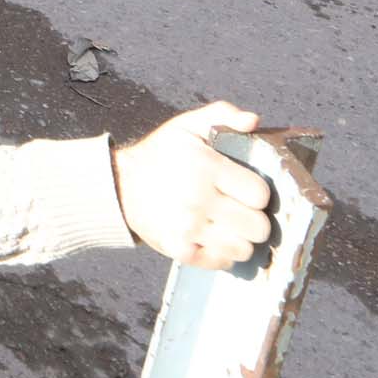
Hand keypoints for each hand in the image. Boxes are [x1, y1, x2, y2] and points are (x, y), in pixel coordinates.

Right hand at [114, 103, 272, 268]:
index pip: (259, 195)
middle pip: (258, 227)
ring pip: (244, 248)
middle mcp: (197, 200)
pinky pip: (221, 262)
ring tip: (227, 224)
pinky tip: (214, 238)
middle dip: (253, 218)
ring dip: (240, 237)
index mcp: (205, 167)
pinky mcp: (179, 250)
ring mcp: (188, 229)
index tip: (243, 189)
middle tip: (239, 209)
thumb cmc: (159, 154)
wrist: (118, 185)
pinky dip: (223, 253)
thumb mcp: (187, 126)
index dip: (256, 192)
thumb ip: (222, 115)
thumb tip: (253, 121)